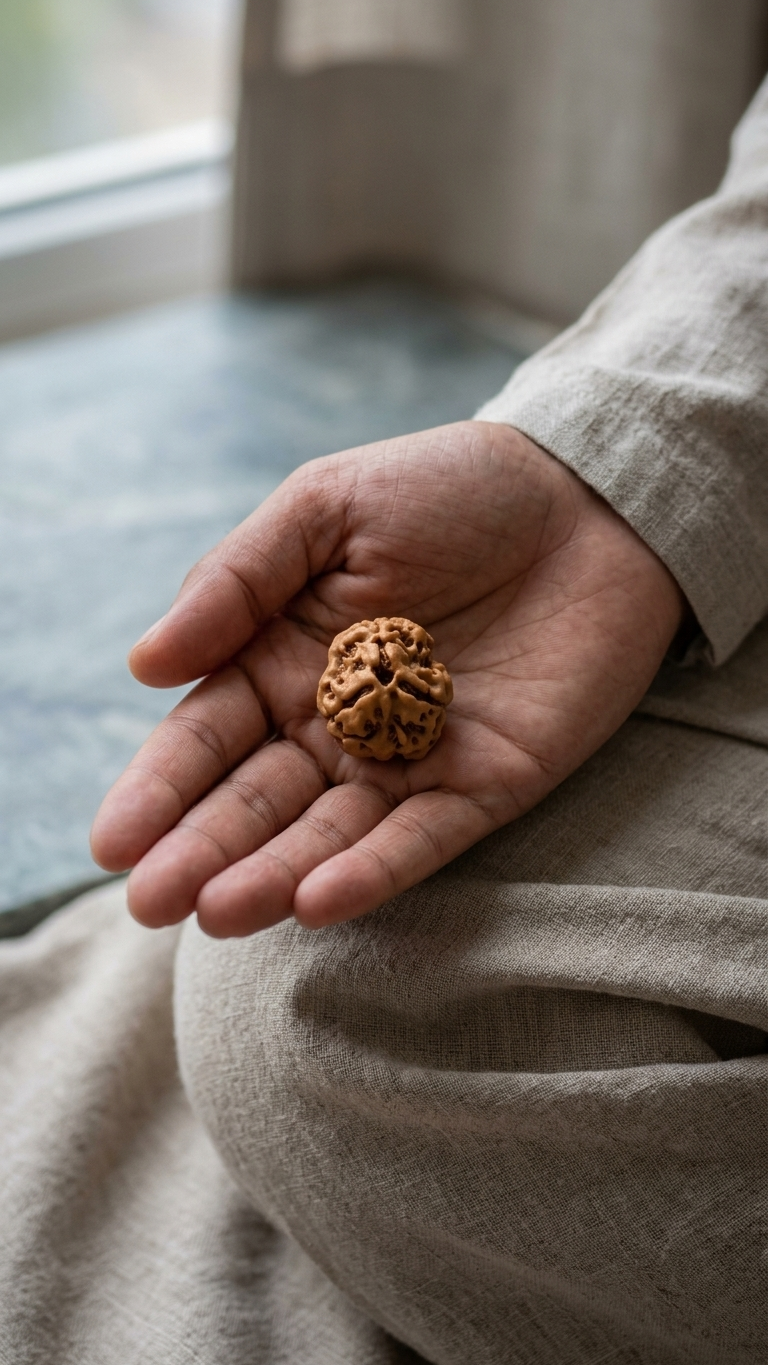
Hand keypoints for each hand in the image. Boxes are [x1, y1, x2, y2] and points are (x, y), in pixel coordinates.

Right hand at [91, 422, 683, 936]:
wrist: (586, 495)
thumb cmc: (449, 488)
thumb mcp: (325, 506)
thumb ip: (238, 580)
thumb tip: (145, 664)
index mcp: (281, 660)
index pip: (206, 738)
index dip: (159, 789)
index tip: (112, 843)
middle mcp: (333, 724)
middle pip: (256, 801)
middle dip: (200, 853)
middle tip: (150, 904)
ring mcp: (408, 760)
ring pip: (329, 834)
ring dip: (274, 875)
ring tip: (219, 911)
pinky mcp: (484, 785)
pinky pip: (422, 838)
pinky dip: (374, 870)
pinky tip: (319, 900)